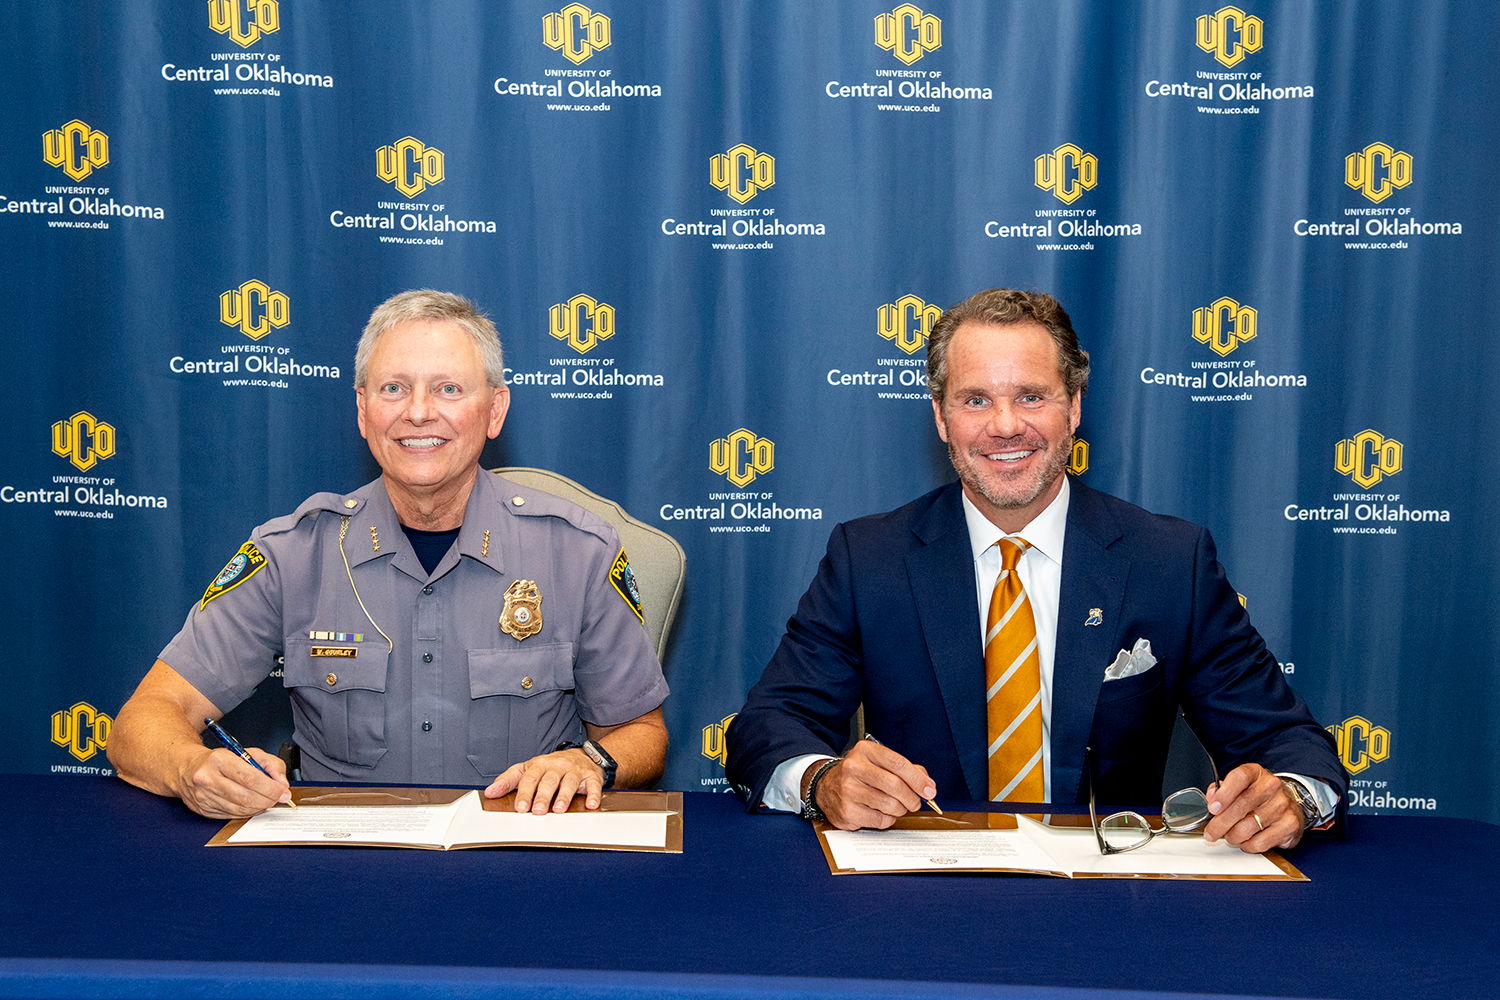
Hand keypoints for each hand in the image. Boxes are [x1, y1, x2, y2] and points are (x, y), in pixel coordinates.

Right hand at [174, 746, 290, 818]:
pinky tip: (253, 805)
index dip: (270, 788)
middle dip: (268, 799)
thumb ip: (270, 764)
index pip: (250, 778)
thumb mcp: (247, 752)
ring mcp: (204, 796)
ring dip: (259, 807)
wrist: (186, 768)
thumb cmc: (218, 760)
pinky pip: (232, 815)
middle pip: (246, 796)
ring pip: (240, 809)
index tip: (282, 791)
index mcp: (219, 760)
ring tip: (267, 800)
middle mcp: (208, 779)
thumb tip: (281, 783)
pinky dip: (248, 812)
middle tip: (278, 797)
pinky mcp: (203, 810)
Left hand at [484, 749, 603, 813]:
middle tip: (537, 811)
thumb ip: (509, 780)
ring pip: (569, 782)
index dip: (524, 793)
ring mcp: (575, 770)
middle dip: (542, 796)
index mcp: (540, 765)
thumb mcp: (528, 769)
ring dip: (564, 796)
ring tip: (558, 809)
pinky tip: (591, 804)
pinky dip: (594, 794)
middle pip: (549, 780)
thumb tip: (490, 792)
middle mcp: (557, 766)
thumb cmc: (551, 767)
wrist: (583, 756)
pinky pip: (594, 785)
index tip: (520, 807)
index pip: (530, 778)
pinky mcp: (591, 776)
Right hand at [812, 740, 935, 830]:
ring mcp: (848, 790)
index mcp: (865, 751)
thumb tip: (927, 785)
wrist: (826, 786)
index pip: (898, 764)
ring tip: (896, 806)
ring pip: (890, 805)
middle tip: (915, 803)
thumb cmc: (859, 774)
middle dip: (912, 798)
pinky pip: (880, 820)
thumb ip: (906, 770)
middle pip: (895, 785)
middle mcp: (854, 768)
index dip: (918, 779)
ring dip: (900, 809)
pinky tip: (880, 811)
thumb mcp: (879, 762)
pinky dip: (887, 819)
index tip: (929, 790)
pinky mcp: (847, 811)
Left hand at [1204, 763, 1304, 852]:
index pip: (1239, 778)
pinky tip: (1245, 841)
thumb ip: (1221, 790)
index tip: (1212, 808)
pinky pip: (1260, 842)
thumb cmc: (1259, 795)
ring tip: (1229, 837)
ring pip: (1248, 827)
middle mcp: (1271, 786)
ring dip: (1233, 837)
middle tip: (1211, 833)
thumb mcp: (1240, 786)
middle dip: (1220, 824)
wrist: (1290, 804)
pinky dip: (1248, 846)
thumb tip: (1211, 799)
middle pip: (1241, 806)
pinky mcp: (1289, 825)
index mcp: (1255, 773)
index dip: (1223, 794)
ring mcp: (1282, 805)